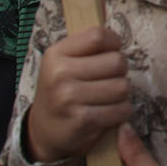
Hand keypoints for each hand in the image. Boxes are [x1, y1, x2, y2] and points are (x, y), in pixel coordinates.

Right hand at [25, 27, 132, 162]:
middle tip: (110, 78)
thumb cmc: (61, 89)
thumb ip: (86, 46)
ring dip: (122, 93)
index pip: (98, 36)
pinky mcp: (83, 120)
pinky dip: (121, 111)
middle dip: (120, 71)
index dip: (113, 42)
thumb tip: (117, 37)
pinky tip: (108, 112)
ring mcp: (70, 98)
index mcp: (56, 54)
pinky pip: (121, 109)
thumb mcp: (62, 61)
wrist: (44, 129)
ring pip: (122, 87)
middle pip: (117, 61)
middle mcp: (60, 74)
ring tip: (108, 96)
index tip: (110, 51)